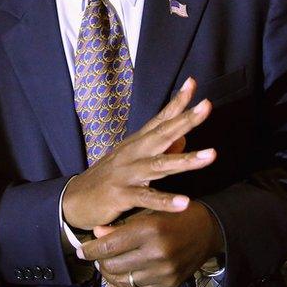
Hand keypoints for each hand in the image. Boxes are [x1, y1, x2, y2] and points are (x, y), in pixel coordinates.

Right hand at [62, 78, 215, 229]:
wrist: (74, 201)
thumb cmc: (109, 179)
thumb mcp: (134, 161)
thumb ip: (161, 150)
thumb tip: (185, 139)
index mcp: (138, 143)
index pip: (160, 119)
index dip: (177, 102)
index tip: (193, 83)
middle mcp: (134, 153)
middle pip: (163, 134)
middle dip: (186, 120)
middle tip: (207, 106)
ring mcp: (127, 173)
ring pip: (160, 165)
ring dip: (187, 160)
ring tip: (212, 155)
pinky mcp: (121, 195)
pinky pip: (147, 198)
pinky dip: (166, 201)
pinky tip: (184, 203)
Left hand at [81, 203, 223, 286]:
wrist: (208, 230)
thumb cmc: (175, 216)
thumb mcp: (149, 212)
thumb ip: (122, 225)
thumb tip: (96, 234)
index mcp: (151, 230)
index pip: (108, 246)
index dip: (90, 249)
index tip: (81, 250)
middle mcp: (157, 253)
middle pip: (111, 265)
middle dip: (98, 261)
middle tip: (96, 254)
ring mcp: (163, 272)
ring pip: (120, 280)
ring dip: (108, 273)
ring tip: (106, 264)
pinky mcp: (168, 285)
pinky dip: (120, 286)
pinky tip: (119, 275)